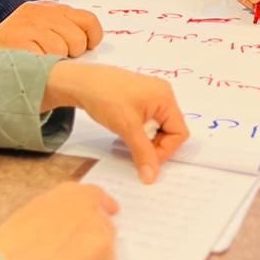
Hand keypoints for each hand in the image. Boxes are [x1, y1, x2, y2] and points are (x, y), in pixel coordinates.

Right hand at [0, 0, 103, 55]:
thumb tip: (88, 47)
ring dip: (55, 60)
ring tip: (43, 60)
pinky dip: (40, 65)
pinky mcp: (17, 40)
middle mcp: (44, 14)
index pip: (88, 21)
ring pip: (60, 49)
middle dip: (72, 53)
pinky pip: (42, 57)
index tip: (86, 48)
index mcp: (55, 9)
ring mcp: (29, 26)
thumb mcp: (46, 23)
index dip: (92, 38)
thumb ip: (65, 29)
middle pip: (76, 39)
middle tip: (60, 56)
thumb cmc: (22, 34)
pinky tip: (32, 63)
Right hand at [0, 182, 118, 259]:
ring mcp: (99, 225)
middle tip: (71, 255)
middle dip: (94, 240)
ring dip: (93, 257)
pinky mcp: (104, 248)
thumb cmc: (14, 242)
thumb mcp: (38, 210)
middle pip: (106, 224)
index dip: (103, 207)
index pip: (98, 196)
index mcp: (71, 191)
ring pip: (107, 245)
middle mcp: (89, 203)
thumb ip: (62, 211)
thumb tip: (71, 221)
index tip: (111, 212)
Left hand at [43, 62, 189, 183]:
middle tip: (136, 150)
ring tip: (129, 139)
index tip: (146, 159)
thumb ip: (143, 153)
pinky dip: (140, 130)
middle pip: (170, 129)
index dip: (165, 150)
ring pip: (158, 126)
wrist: (80, 82)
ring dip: (146, 138)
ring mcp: (151, 95)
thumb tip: (151, 178)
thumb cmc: (106, 98)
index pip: (179, 132)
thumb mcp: (127, 127)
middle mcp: (163, 94)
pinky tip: (126, 131)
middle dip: (155, 144)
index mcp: (166, 98)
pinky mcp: (139, 98)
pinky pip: (148, 120)